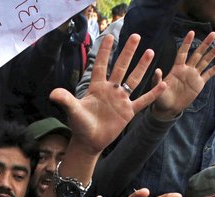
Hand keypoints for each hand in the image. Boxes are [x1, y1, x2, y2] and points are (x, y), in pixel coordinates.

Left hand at [52, 33, 165, 155]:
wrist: (89, 142)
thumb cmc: (80, 125)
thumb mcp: (72, 110)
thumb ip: (65, 99)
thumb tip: (52, 93)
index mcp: (97, 87)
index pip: (101, 65)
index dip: (105, 51)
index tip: (110, 36)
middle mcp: (110, 90)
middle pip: (121, 67)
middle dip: (128, 52)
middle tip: (135, 36)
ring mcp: (121, 100)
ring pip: (134, 80)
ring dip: (142, 66)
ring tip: (150, 51)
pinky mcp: (128, 112)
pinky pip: (143, 101)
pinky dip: (152, 93)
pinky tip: (163, 83)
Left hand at [151, 31, 214, 119]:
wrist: (168, 108)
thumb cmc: (161, 98)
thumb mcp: (157, 88)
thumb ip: (157, 79)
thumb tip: (157, 70)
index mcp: (177, 68)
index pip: (183, 52)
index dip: (187, 43)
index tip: (191, 32)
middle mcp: (187, 69)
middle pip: (198, 54)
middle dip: (205, 44)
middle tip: (213, 33)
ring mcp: (194, 76)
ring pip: (205, 61)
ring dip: (213, 52)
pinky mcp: (199, 84)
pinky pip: (209, 74)